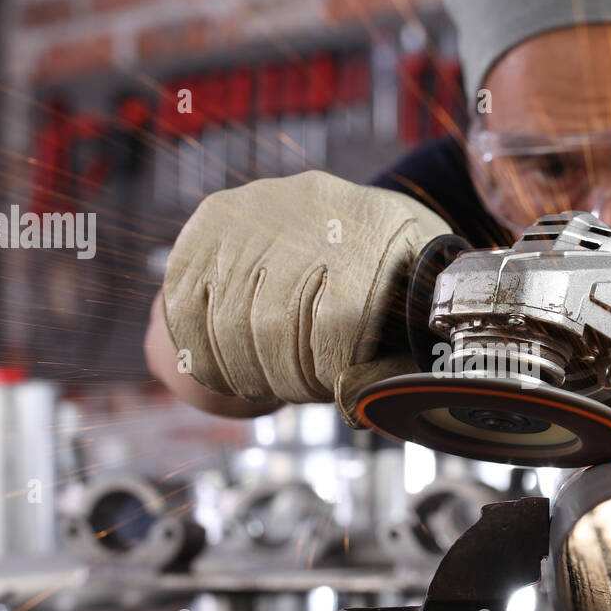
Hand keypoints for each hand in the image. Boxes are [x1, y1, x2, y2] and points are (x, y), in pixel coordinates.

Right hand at [159, 171, 450, 425]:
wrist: (357, 218)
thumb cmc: (399, 278)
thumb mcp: (425, 308)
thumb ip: (402, 359)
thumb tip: (354, 401)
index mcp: (374, 228)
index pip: (334, 321)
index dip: (328, 375)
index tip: (337, 389)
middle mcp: (307, 209)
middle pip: (274, 326)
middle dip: (288, 378)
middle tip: (305, 389)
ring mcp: (251, 213)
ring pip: (227, 325)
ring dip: (248, 373)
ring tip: (273, 379)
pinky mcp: (207, 226)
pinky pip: (186, 311)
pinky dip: (205, 357)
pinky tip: (232, 369)